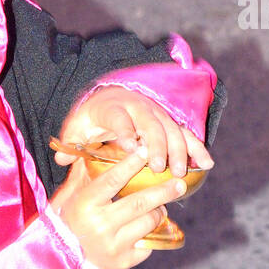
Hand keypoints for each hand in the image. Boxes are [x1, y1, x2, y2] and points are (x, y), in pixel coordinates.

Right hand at [50, 148, 187, 268]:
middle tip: (179, 182)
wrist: (62, 261)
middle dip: (164, 191)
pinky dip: (151, 232)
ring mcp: (113, 245)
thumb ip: (84, 174)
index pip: (113, 180)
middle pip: (140, 203)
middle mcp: (100, 225)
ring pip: (149, 221)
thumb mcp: (68, 196)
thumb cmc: (66, 222)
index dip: (132, 163)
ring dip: (159, 210)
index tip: (146, 150)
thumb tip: (99, 147)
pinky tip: (147, 226)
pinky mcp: (124, 261)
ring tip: (160, 205)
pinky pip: (148, 241)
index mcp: (84, 205)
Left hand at [54, 85, 212, 177]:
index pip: (119, 118)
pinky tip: (207, 164)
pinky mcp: (170, 122)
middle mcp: (138, 107)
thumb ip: (71, 141)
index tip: (128, 147)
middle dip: (156, 145)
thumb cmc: (94, 118)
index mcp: (113, 107)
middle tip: (158, 167)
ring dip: (179, 150)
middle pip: (150, 123)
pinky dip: (198, 148)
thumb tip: (61, 156)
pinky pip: (187, 133)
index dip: (124, 130)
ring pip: (172, 128)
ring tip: (180, 172)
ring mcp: (157, 113)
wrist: (112, 96)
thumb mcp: (78, 127)